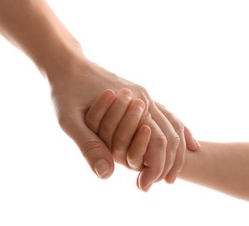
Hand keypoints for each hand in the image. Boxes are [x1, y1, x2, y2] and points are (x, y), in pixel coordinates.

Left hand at [49, 53, 199, 190]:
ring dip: (178, 146)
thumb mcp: (69, 120)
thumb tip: (106, 174)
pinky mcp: (139, 92)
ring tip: (175, 169)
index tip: (149, 186)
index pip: (157, 141)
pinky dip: (177, 129)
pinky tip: (182, 140)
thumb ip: (88, 145)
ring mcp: (144, 93)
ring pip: (173, 121)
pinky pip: (165, 112)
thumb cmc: (65, 91)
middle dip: (173, 159)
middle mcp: (145, 98)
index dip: (156, 166)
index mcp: (133, 104)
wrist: (67, 63)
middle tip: (169, 182)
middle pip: (171, 132)